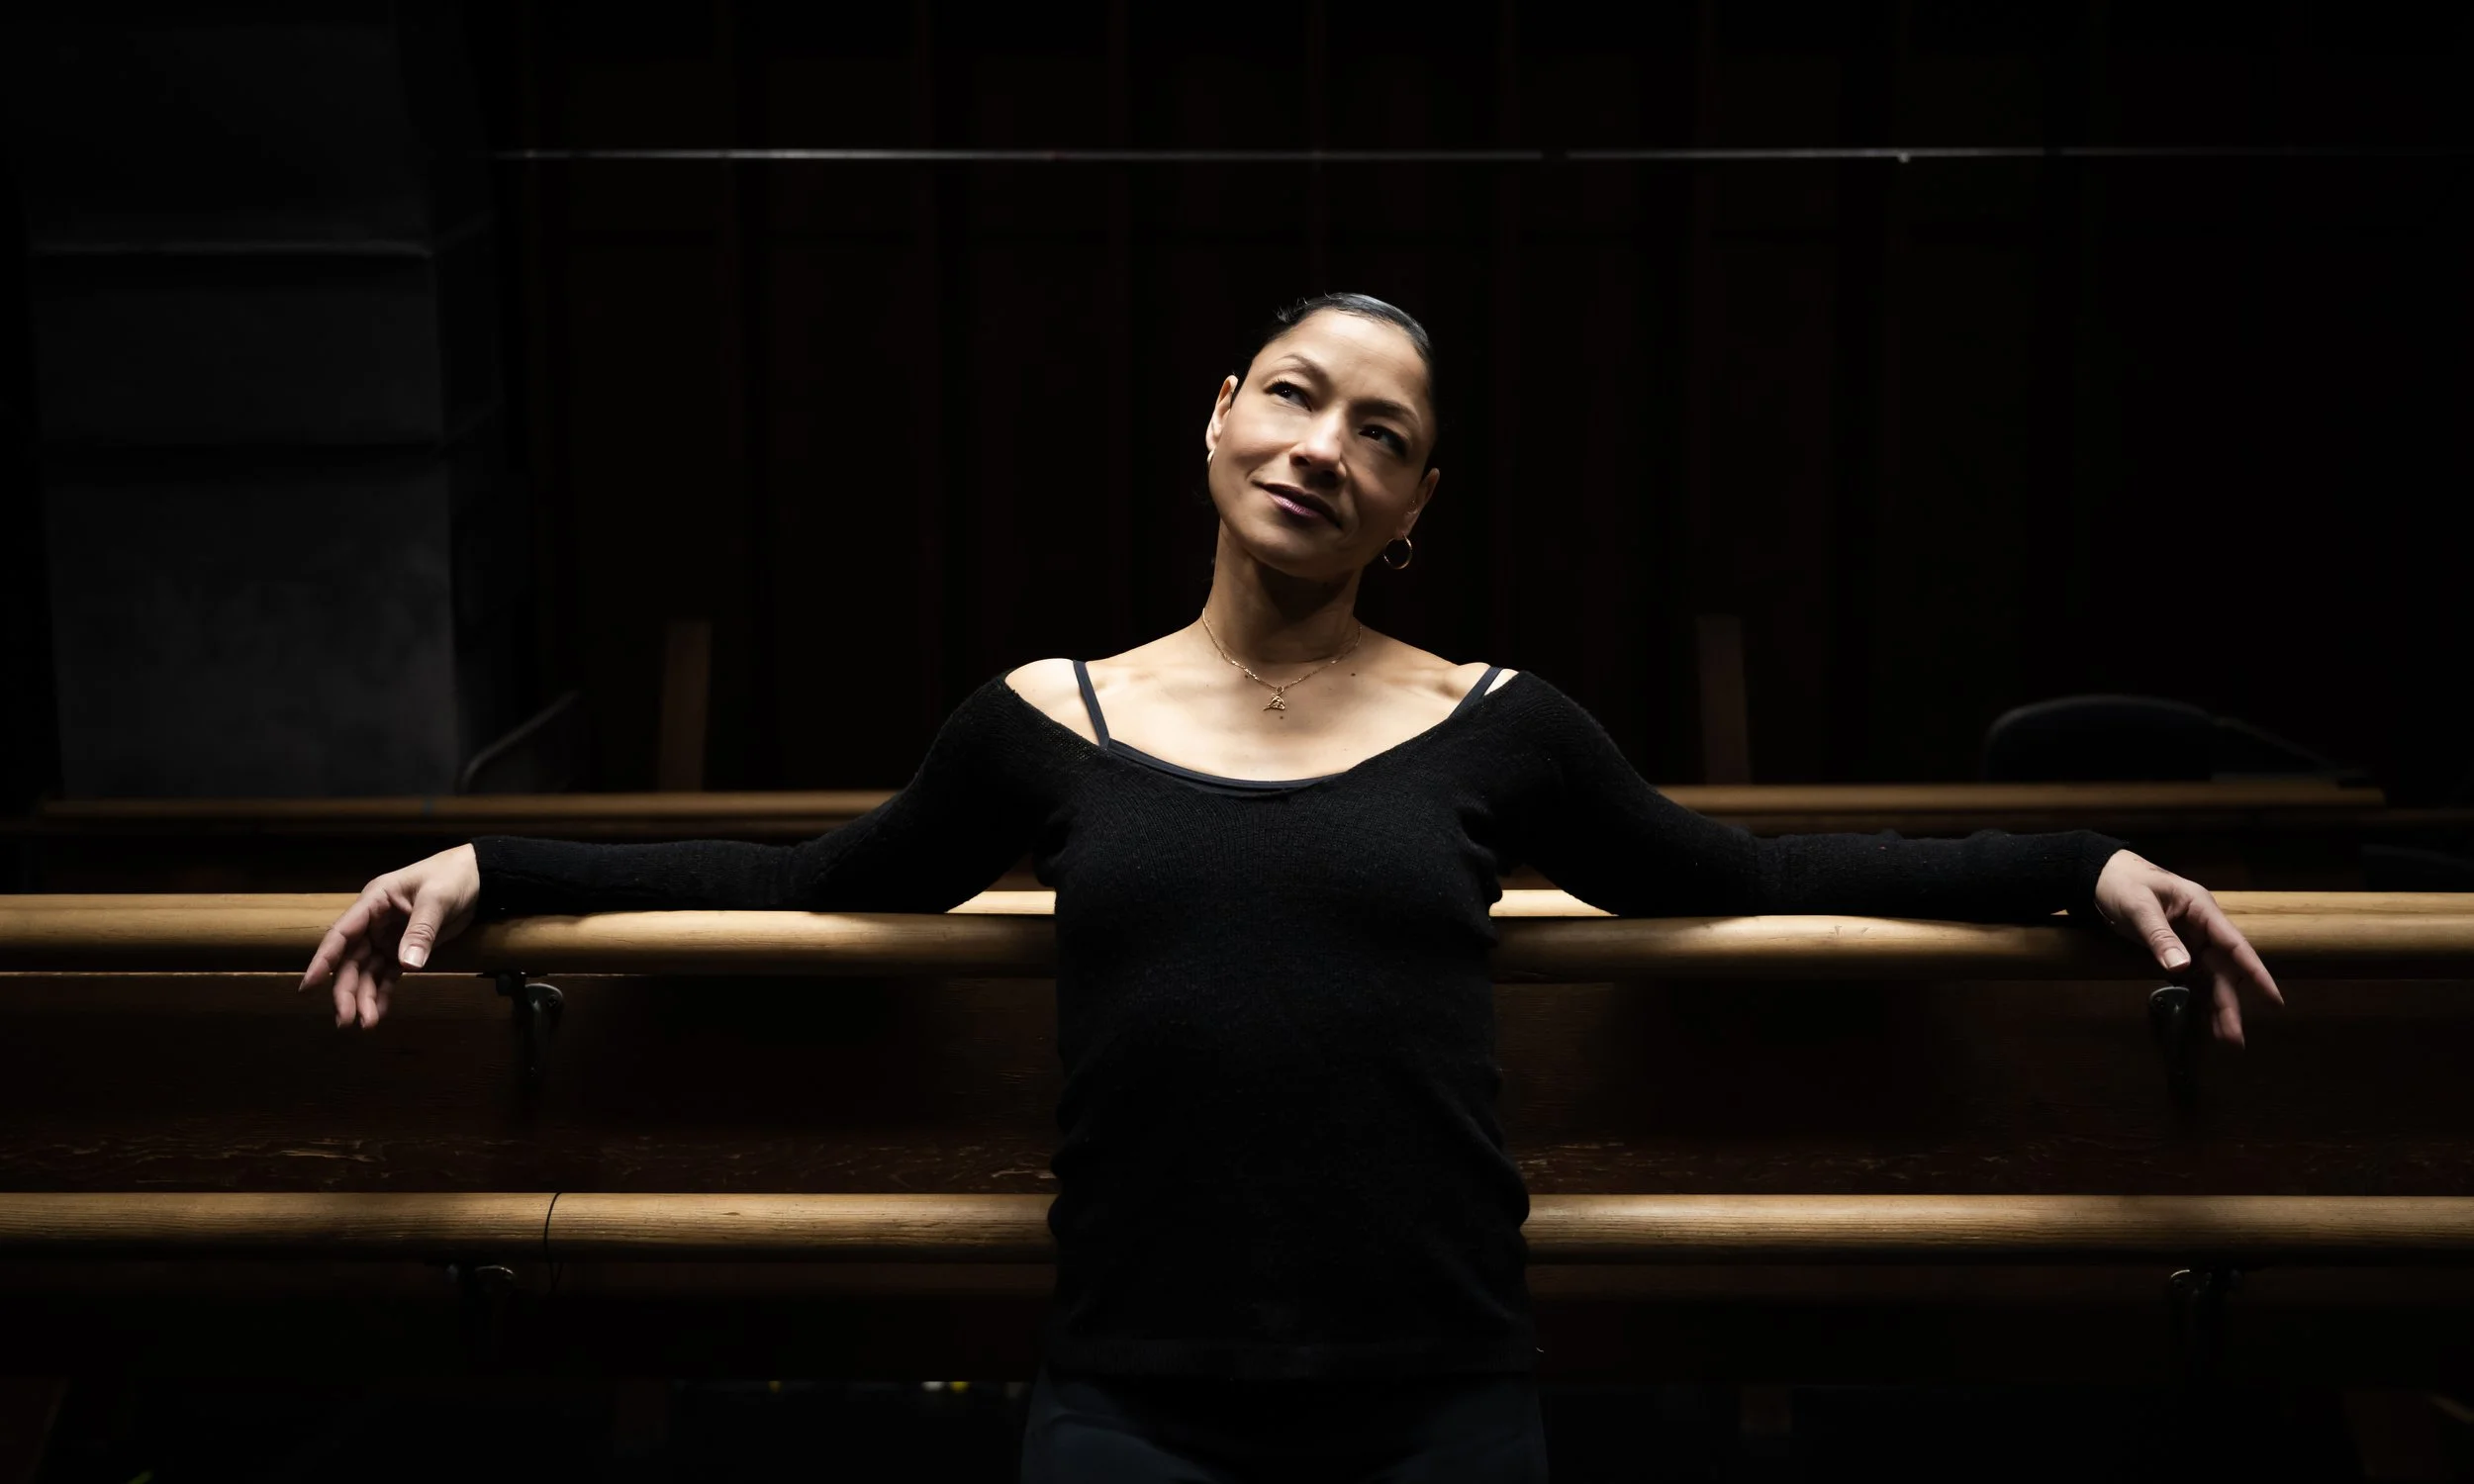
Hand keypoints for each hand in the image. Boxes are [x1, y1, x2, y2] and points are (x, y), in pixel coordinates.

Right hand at [298, 843, 480, 1029]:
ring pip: (366, 972)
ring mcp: (386, 938)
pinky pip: (387, 975)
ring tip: (367, 1024)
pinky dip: (382, 994)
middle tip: (346, 1020)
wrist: (477, 877)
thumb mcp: (437, 899)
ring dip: (364, 997)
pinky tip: (379, 1013)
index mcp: (374, 902)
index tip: (308, 986)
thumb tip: (407, 965)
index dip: (323, 960)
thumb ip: (421, 931)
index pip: (341, 934)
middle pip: (350, 960)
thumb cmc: (452, 877)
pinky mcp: (402, 950)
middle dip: (346, 990)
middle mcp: (373, 923)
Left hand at [2091, 848, 2283, 1045]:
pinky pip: (2194, 979)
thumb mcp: (2138, 907)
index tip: (2273, 998)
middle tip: (2235, 1039)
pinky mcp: (2176, 952)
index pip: (2235, 945)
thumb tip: (2181, 968)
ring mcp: (2191, 941)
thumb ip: (2160, 936)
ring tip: (2226, 1039)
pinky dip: (2200, 1000)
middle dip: (2230, 1003)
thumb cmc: (2123, 883)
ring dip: (2218, 1007)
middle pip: (2224, 970)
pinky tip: (2207, 1023)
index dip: (2256, 972)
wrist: (2101, 876)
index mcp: (2202, 910)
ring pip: (2211, 979)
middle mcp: (2203, 928)